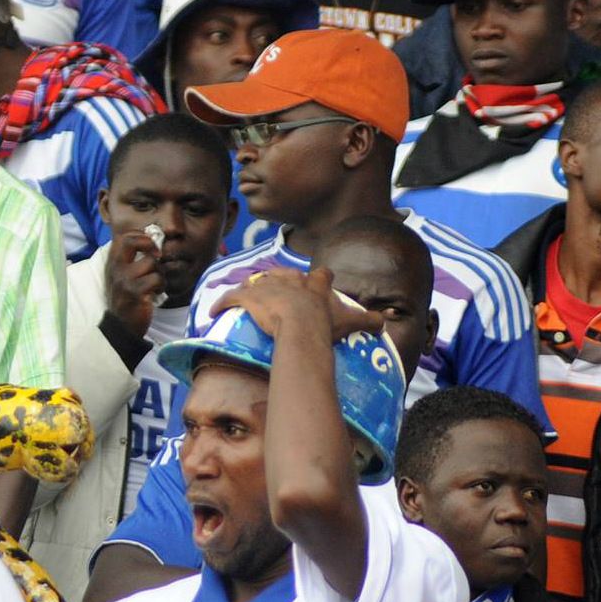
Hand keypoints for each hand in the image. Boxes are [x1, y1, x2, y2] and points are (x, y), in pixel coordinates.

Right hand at [102, 229, 163, 338]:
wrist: (122, 326)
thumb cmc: (127, 299)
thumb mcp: (123, 276)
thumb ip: (132, 260)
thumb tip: (153, 240)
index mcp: (112, 263)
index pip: (123, 237)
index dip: (140, 236)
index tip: (150, 246)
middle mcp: (115, 269)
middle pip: (130, 241)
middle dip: (149, 244)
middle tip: (157, 255)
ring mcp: (124, 280)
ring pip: (151, 263)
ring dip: (159, 273)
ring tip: (156, 284)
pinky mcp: (135, 292)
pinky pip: (157, 279)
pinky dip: (161, 286)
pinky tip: (156, 293)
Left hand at [213, 267, 383, 342]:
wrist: (300, 327)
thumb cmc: (324, 325)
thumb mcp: (350, 321)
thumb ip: (369, 321)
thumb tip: (386, 322)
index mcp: (315, 285)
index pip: (320, 275)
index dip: (319, 280)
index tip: (318, 282)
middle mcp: (290, 280)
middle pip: (283, 275)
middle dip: (278, 281)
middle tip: (273, 292)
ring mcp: (267, 286)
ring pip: (255, 282)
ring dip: (249, 290)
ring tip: (244, 298)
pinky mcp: (247, 296)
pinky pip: (230, 297)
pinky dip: (221, 303)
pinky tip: (214, 310)